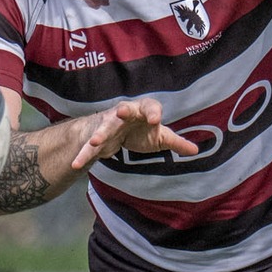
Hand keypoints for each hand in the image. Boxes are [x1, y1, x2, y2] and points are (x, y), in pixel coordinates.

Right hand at [68, 98, 197, 170]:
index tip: (156, 120)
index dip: (153, 112)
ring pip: (104, 128)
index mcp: (143, 110)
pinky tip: (75, 164)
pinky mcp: (97, 138)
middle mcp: (125, 114)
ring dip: (99, 134)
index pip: (151, 106)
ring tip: (95, 141)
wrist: (114, 130)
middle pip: (125, 110)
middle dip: (123, 110)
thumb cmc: (140, 130)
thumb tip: (196, 150)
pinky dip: (83, 155)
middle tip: (121, 110)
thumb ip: (176, 143)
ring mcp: (109, 125)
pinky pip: (89, 147)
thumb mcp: (160, 136)